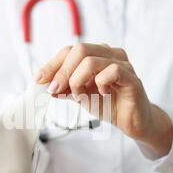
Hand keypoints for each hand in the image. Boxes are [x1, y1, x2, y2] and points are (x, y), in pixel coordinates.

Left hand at [35, 43, 172, 157]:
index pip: (70, 50)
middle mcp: (110, 54)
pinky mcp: (132, 78)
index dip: (52, 64)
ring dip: (77, 81)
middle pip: (79, 49)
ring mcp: (123, 64)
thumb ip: (65, 88)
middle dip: (62, 72)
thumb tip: (46, 85)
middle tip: (54, 90)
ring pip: (91, 60)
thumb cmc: (109, 105)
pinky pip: (112, 71)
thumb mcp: (81, 95)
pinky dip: (100, 83)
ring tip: (79, 96)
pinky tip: (101, 94)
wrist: (132, 122)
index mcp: (97, 54)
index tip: (39, 79)